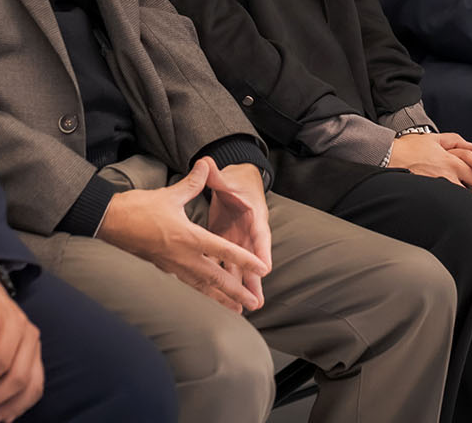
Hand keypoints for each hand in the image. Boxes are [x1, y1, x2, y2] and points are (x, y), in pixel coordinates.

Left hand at [0, 271, 43, 422]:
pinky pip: (34, 387)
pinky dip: (20, 406)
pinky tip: (0, 417)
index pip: (2, 357)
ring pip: (32, 386)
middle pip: (20, 376)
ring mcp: (35, 348)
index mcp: (13, 320)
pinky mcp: (34, 359)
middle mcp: (30, 334)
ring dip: (10, 407)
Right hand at [99, 158, 269, 313]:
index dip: (244, 260)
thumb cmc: (138, 208)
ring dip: (221, 299)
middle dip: (236, 292)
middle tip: (254, 305)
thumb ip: (192, 183)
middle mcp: (182, 256)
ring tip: (237, 310)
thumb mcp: (169, 194)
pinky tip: (209, 298)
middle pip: (215, 277)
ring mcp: (172, 265)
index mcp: (187, 237)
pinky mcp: (163, 268)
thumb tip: (206, 164)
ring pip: (201, 286)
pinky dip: (202, 292)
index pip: (222, 250)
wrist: (109, 223)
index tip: (261, 269)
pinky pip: (187, 284)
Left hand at [203, 161, 273, 307]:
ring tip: (244, 309)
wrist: (238, 185)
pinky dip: (224, 281)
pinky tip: (221, 298)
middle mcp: (249, 234)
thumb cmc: (236, 181)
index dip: (262, 251)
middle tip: (257, 302)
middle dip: (254, 281)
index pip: (261, 235)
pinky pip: (226, 266)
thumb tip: (206, 162)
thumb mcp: (228, 178)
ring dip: (241, 287)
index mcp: (254, 216)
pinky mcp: (226, 246)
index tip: (265, 268)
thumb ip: (216, 174)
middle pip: (252, 260)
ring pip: (239, 268)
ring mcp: (238, 242)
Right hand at [388, 133, 471, 225]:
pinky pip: (446, 204)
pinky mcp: (426, 193)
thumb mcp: (435, 138)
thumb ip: (455, 140)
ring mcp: (436, 185)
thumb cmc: (410, 146)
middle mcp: (446, 173)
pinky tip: (463, 220)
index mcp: (450, 160)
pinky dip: (457, 211)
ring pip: (461, 199)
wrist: (387, 155)